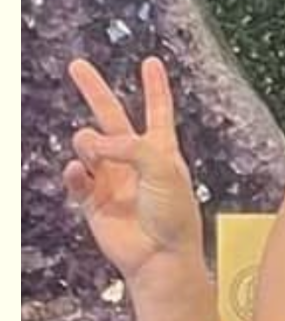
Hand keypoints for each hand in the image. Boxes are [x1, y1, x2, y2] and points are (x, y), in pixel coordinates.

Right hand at [64, 56, 205, 287]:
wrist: (160, 257)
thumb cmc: (173, 216)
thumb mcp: (164, 169)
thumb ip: (131, 146)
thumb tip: (93, 143)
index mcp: (162, 152)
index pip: (158, 112)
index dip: (155, 87)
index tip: (151, 63)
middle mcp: (135, 162)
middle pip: (112, 117)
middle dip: (95, 91)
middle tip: (77, 66)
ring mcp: (112, 180)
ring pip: (88, 145)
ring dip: (89, 143)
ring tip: (95, 153)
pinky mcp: (93, 201)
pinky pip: (76, 177)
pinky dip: (75, 171)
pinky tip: (79, 171)